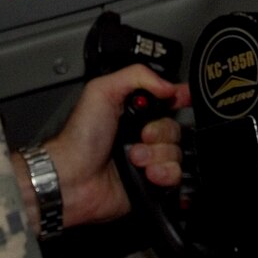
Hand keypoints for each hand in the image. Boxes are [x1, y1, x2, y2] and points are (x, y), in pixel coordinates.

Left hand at [46, 65, 189, 228]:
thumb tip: (168, 84)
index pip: (166, 99)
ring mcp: (149, 159)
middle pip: (175, 127)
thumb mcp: (102, 91)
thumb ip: (136, 76)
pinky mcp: (152, 182)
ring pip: (177, 151)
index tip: (183, 97)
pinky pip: (176, 175)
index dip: (179, 97)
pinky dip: (163, 173)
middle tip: (141, 135)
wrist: (73, 178)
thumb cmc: (79, 138)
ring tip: (134, 156)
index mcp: (133, 111)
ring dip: (157, 154)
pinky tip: (145, 172)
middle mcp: (143, 134)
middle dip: (160, 131)